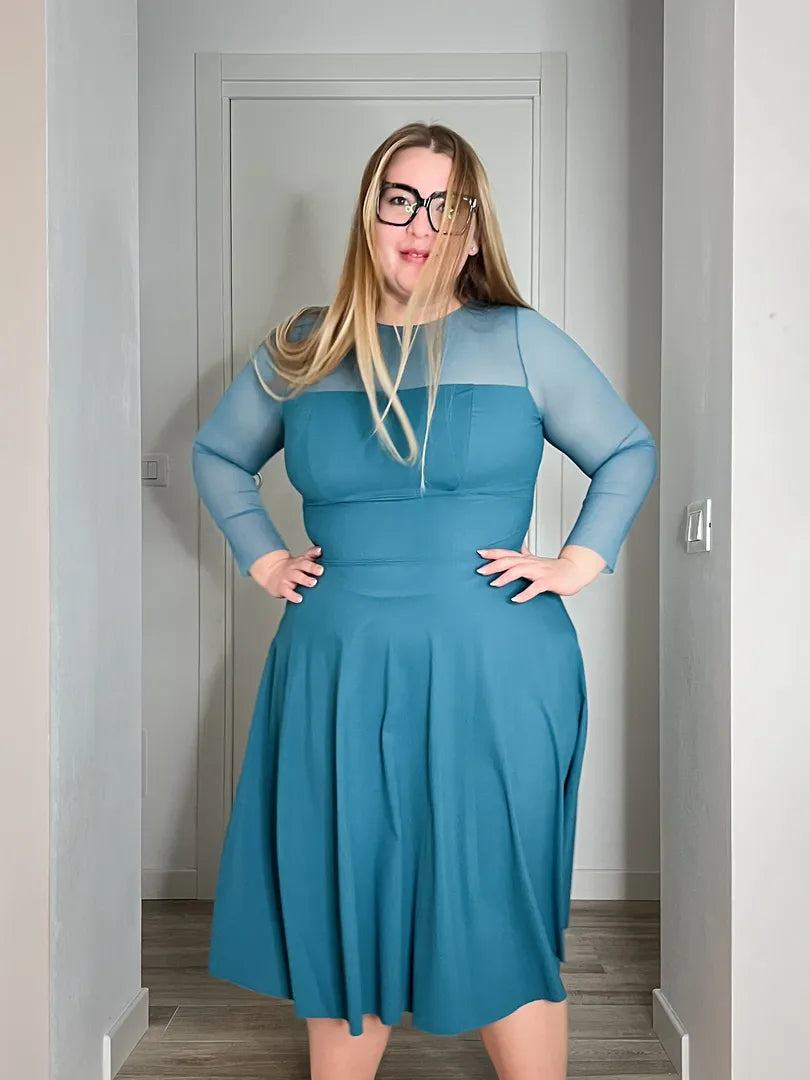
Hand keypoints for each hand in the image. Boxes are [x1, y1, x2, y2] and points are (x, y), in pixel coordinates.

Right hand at [249, 544, 323, 602]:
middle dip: (312, 567)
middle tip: (320, 570)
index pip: (308, 555)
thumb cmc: (292, 569)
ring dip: (304, 579)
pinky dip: (293, 595)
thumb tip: (321, 550)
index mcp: (300, 561)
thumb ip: (312, 557)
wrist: (271, 573)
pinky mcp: (281, 587)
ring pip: (295, 576)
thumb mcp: (301, 562)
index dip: (314, 553)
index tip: (320, 551)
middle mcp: (293, 567)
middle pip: (302, 564)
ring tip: (313, 583)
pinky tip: (299, 599)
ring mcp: (287, 577)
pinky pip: (286, 591)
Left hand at [475, 542, 600, 601]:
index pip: (507, 553)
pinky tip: (515, 599)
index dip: (494, 552)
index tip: (479, 552)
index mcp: (527, 559)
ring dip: (506, 577)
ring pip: (520, 571)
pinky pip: (535, 587)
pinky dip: (524, 594)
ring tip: (493, 584)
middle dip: (494, 565)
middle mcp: (531, 563)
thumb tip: (517, 546)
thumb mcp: (536, 560)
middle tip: (479, 571)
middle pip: (510, 561)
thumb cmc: (554, 569)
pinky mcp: (548, 582)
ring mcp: (540, 572)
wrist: (575, 571)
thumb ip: (525, 554)